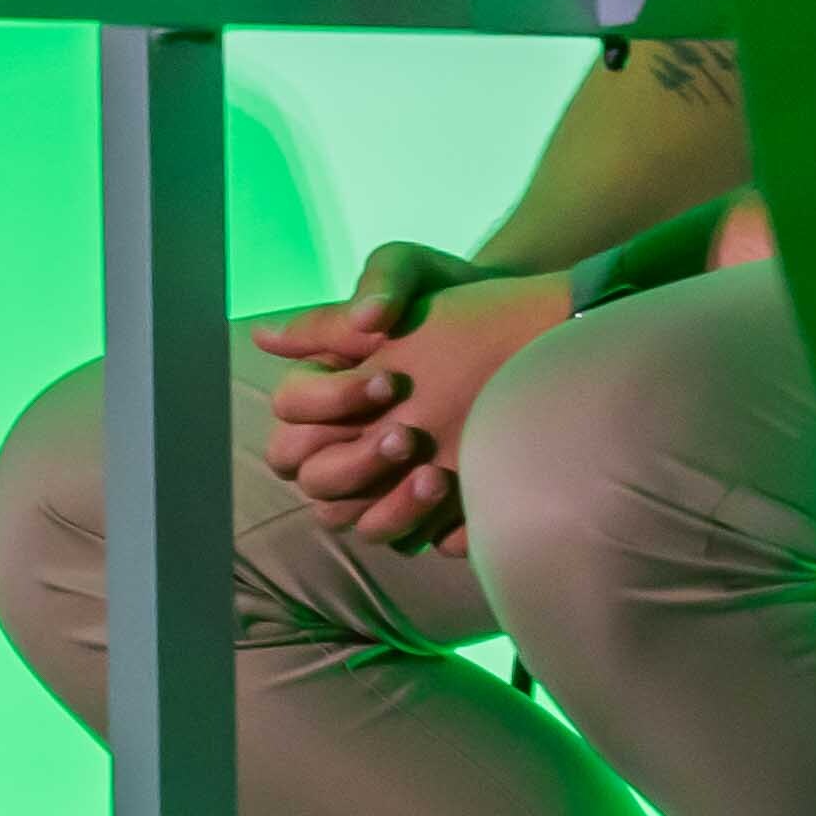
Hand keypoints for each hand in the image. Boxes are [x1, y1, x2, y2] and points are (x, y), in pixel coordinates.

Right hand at [256, 246, 571, 545]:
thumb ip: (375, 286)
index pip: (290, 411)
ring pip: (355, 521)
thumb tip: (345, 320)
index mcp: (326, 386)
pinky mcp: (429, 511)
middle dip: (355, 462)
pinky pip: (413, 542)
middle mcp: (345, 438)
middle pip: (313, 477)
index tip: (388, 380)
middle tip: (407, 435)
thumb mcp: (412, 273)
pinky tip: (464, 502)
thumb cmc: (455, 297)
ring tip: (439, 477)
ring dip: (390, 506)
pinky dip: (433, 532)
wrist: (525, 332)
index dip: (329, 401)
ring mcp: (384, 479)